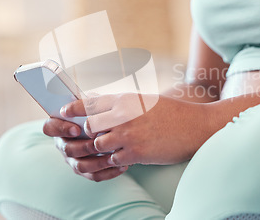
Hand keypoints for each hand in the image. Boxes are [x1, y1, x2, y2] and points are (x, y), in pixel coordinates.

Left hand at [43, 93, 217, 181]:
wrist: (196, 126)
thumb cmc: (171, 112)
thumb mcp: (144, 100)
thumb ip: (121, 104)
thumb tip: (97, 104)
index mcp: (125, 100)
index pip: (88, 103)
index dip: (72, 109)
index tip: (63, 113)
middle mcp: (123, 116)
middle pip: (88, 125)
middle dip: (86, 132)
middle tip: (88, 136)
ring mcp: (129, 135)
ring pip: (98, 144)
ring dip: (100, 148)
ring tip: (109, 147)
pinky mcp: (136, 153)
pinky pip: (113, 160)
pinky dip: (114, 160)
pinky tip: (124, 156)